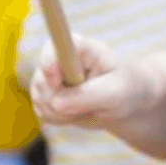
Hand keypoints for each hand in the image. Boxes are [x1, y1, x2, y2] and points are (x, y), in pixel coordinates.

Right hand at [29, 34, 149, 130]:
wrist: (126, 102)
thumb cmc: (126, 90)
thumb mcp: (116, 93)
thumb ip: (89, 95)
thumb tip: (56, 104)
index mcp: (81, 47)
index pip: (56, 45)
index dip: (50, 61)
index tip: (55, 78)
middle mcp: (59, 56)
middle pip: (43, 80)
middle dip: (62, 101)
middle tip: (89, 106)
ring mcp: (49, 75)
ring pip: (39, 98)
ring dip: (62, 113)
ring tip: (88, 108)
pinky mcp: (45, 93)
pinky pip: (41, 111)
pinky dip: (59, 119)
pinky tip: (77, 113)